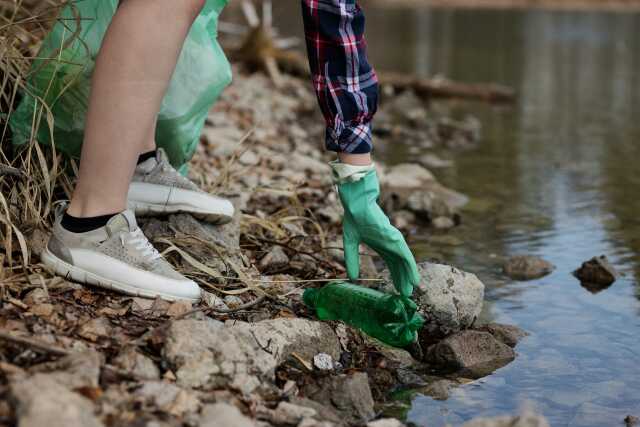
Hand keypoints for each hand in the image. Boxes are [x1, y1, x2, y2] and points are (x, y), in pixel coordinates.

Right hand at [337, 169, 419, 296]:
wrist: (357, 205)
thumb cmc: (354, 219)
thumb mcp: (350, 244)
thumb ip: (352, 260)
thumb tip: (352, 278)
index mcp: (380, 245)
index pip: (390, 264)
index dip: (394, 276)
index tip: (397, 288)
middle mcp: (389, 244)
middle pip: (399, 265)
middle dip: (402, 279)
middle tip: (406, 294)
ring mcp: (394, 242)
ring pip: (405, 263)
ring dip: (409, 277)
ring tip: (412, 290)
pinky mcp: (396, 240)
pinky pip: (407, 258)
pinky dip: (412, 269)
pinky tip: (416, 280)